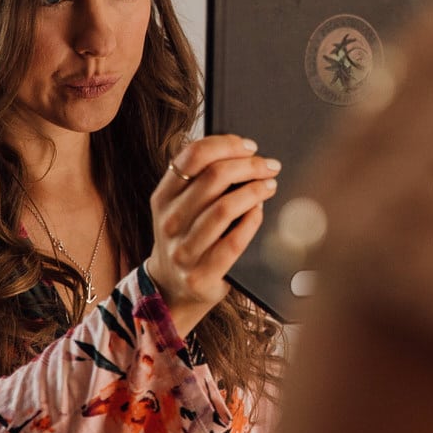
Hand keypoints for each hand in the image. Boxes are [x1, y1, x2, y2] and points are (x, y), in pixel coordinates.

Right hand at [147, 134, 277, 335]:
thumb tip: (245, 152)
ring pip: (224, 208)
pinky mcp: (200, 274)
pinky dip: (252, 221)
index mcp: (163, 197)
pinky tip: (261, 211)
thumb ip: (201, 180)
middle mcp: (169, 221)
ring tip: (270, 185)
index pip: (193, 156)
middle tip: (270, 165)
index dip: (226, 144)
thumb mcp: (182, 206)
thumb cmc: (188, 236)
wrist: (173, 288)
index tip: (250, 146)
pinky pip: (234, 242)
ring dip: (254, 191)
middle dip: (249, 166)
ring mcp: (183, 250)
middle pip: (213, 177)